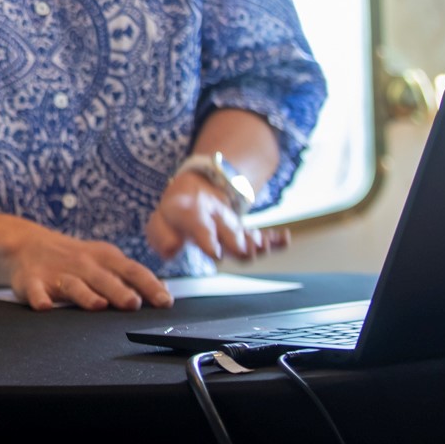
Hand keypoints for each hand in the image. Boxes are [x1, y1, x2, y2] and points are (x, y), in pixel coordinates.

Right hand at [6, 220, 172, 311]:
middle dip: (119, 291)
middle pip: (104, 279)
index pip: (132, 271)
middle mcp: (83, 265)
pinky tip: (44, 305)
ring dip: (85, 294)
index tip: (165, 302)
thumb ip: (132, 277)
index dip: (149, 286)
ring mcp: (57, 273)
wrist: (28, 245)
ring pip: (73, 285)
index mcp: (104, 259)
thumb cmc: (75, 259)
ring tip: (97, 304)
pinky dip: (39, 297)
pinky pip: (35, 290)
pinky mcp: (32, 282)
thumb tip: (164, 292)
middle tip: (133, 303)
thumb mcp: (105, 261)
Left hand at [145, 172, 289, 264]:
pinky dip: (273, 238)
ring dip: (257, 243)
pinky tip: (284, 239)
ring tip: (266, 247)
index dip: (208, 240)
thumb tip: (170, 250)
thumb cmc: (176, 213)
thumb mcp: (159, 222)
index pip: (201, 228)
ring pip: (247, 235)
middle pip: (230, 233)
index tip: (214, 252)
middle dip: (237, 244)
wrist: (195, 190)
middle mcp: (216, 218)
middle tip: (243, 253)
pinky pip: (261, 234)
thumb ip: (161, 236)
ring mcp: (232, 224)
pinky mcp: (244, 230)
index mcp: (193, 215)